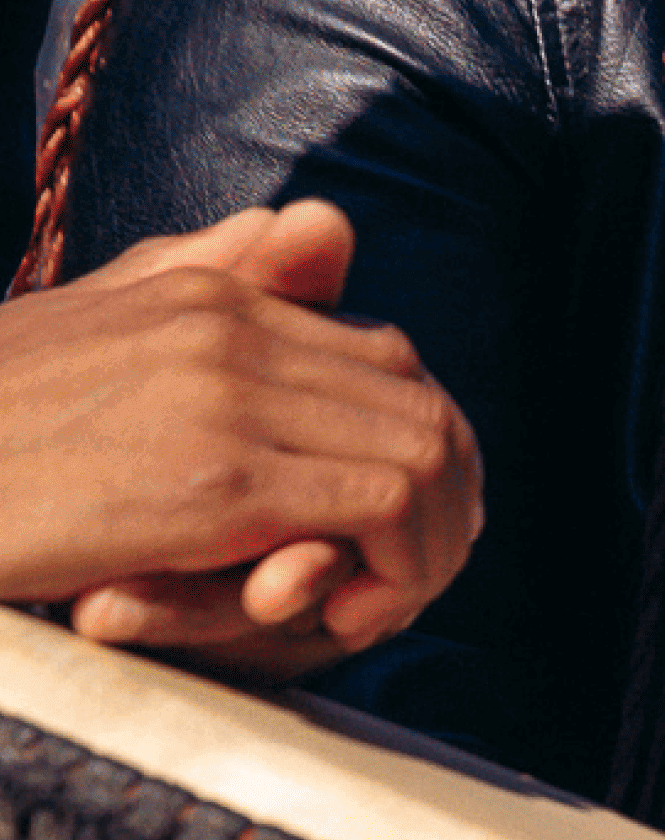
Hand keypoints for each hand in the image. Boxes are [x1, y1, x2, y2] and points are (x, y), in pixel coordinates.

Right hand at [0, 200, 481, 674]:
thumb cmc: (0, 421)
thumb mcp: (104, 334)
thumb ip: (214, 281)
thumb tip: (330, 228)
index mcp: (206, 292)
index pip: (388, 357)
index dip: (420, 450)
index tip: (394, 528)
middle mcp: (228, 329)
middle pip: (423, 408)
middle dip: (445, 506)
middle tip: (413, 576)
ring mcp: (226, 401)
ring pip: (423, 459)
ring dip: (429, 545)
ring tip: (384, 598)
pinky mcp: (220, 483)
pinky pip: (382, 514)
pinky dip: (396, 571)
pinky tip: (348, 611)